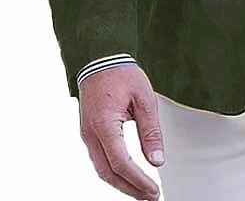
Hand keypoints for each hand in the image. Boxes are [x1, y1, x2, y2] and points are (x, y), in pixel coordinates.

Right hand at [79, 63, 163, 200]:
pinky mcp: (89, 133)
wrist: (99, 58)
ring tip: (142, 191)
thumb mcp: (144, 98)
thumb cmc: (122, 74)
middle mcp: (91, 134)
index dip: (138, 180)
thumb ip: (150, 131)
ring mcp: (87, 135)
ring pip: (102, 169)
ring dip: (121, 183)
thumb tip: (157, 161)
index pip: (121, 163)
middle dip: (130, 189)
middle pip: (108, 173)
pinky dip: (114, 172)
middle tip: (150, 197)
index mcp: (104, 125)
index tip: (154, 191)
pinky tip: (128, 175)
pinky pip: (99, 159)